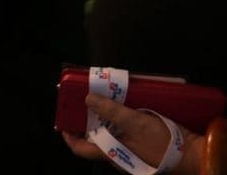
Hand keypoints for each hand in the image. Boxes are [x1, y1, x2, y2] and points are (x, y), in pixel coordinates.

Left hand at [62, 95, 202, 174]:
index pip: (80, 148)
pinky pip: (124, 135)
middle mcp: (116, 156)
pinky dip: (120, 122)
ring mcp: (129, 153)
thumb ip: (111, 111)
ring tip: (103, 100)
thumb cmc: (161, 142)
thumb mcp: (134, 122)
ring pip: (109, 136)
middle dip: (88, 121)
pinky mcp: (142, 148)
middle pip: (94, 139)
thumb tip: (87, 99)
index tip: (63, 121)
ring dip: (104, 119)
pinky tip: (124, 108)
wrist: (192, 157)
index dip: (68, 136)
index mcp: (109, 153)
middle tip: (85, 102)